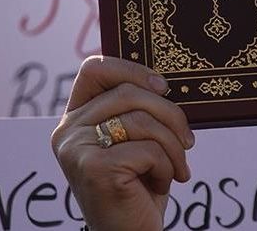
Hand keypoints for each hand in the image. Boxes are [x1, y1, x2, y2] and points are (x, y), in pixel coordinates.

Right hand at [51, 56, 194, 230]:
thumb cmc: (139, 187)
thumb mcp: (136, 141)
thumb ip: (137, 110)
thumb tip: (164, 83)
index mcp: (75, 119)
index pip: (94, 69)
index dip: (130, 69)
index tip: (162, 87)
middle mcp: (68, 131)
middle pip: (128, 93)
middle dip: (169, 114)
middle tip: (187, 140)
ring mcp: (77, 150)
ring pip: (141, 121)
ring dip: (172, 147)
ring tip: (176, 169)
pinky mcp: (94, 169)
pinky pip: (147, 150)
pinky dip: (166, 167)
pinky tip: (161, 184)